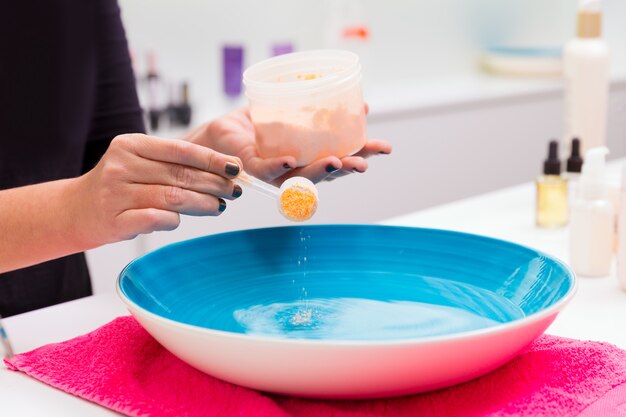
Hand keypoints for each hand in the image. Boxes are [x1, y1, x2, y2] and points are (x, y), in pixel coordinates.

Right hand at [77, 134, 241, 244]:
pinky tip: (182, 219)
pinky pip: (157, 219)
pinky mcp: (115, 220)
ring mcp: (117, 193)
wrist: (76, 209)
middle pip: (181, 174)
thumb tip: (224, 170)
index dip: (212, 159)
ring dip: (203, 203)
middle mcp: (122, 166)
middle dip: (215, 183)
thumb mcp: (140, 163)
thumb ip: (173, 164)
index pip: (181, 150)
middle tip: (235, 190)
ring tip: (220, 206)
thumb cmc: (119, 185)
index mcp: (130, 145)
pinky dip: (175, 220)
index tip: (236, 166)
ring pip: (174, 197)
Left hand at [186, 107, 390, 185]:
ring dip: (320, 171)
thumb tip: (358, 100)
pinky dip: (279, 166)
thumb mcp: (290, 114)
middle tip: (367, 162)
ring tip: (338, 162)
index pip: (338, 159)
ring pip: (301, 178)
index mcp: (306, 159)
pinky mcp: (250, 167)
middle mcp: (293, 170)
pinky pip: (267, 170)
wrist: (216, 135)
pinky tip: (290, 160)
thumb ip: (319, 109)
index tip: (384, 148)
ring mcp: (273, 172)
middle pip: (326, 173)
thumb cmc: (254, 127)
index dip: (361, 155)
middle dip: (349, 167)